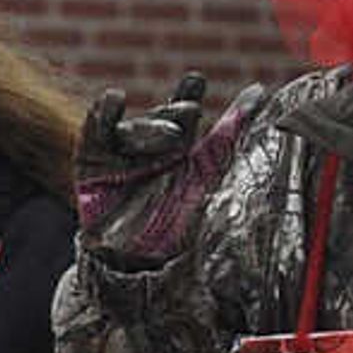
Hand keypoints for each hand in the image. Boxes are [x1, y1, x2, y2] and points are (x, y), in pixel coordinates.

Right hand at [74, 72, 256, 262]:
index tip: (196, 80)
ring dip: (150, 127)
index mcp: (178, 154)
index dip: (186, 96)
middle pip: (157, 124)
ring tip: (172, 133)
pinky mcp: (92, 168)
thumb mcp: (211, 176)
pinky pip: (94, 135)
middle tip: (191, 111)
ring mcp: (120, 160)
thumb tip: (260, 90)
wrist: (148, 271)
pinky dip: (102, 114)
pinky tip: (114, 98)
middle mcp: (148, 153)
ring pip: (131, 131)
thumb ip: (231, 134)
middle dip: (172, 115)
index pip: (182, 119)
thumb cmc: (185, 229)